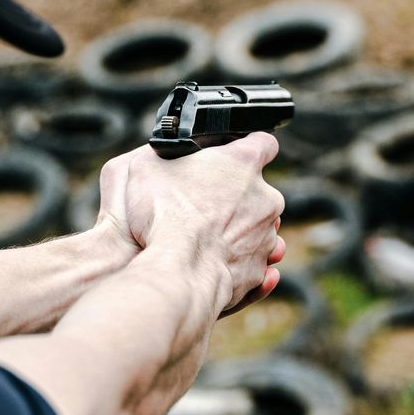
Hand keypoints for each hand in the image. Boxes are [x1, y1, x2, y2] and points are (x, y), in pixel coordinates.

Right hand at [95, 134, 285, 312]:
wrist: (176, 271)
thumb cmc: (161, 215)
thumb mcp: (147, 165)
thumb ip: (167, 154)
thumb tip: (166, 157)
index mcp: (244, 163)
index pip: (262, 143)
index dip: (246, 148)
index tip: (232, 157)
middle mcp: (265, 198)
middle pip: (259, 191)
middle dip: (236, 197)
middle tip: (204, 204)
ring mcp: (266, 236)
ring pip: (258, 229)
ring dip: (237, 231)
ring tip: (204, 239)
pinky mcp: (258, 269)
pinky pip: (253, 261)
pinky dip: (236, 262)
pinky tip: (211, 262)